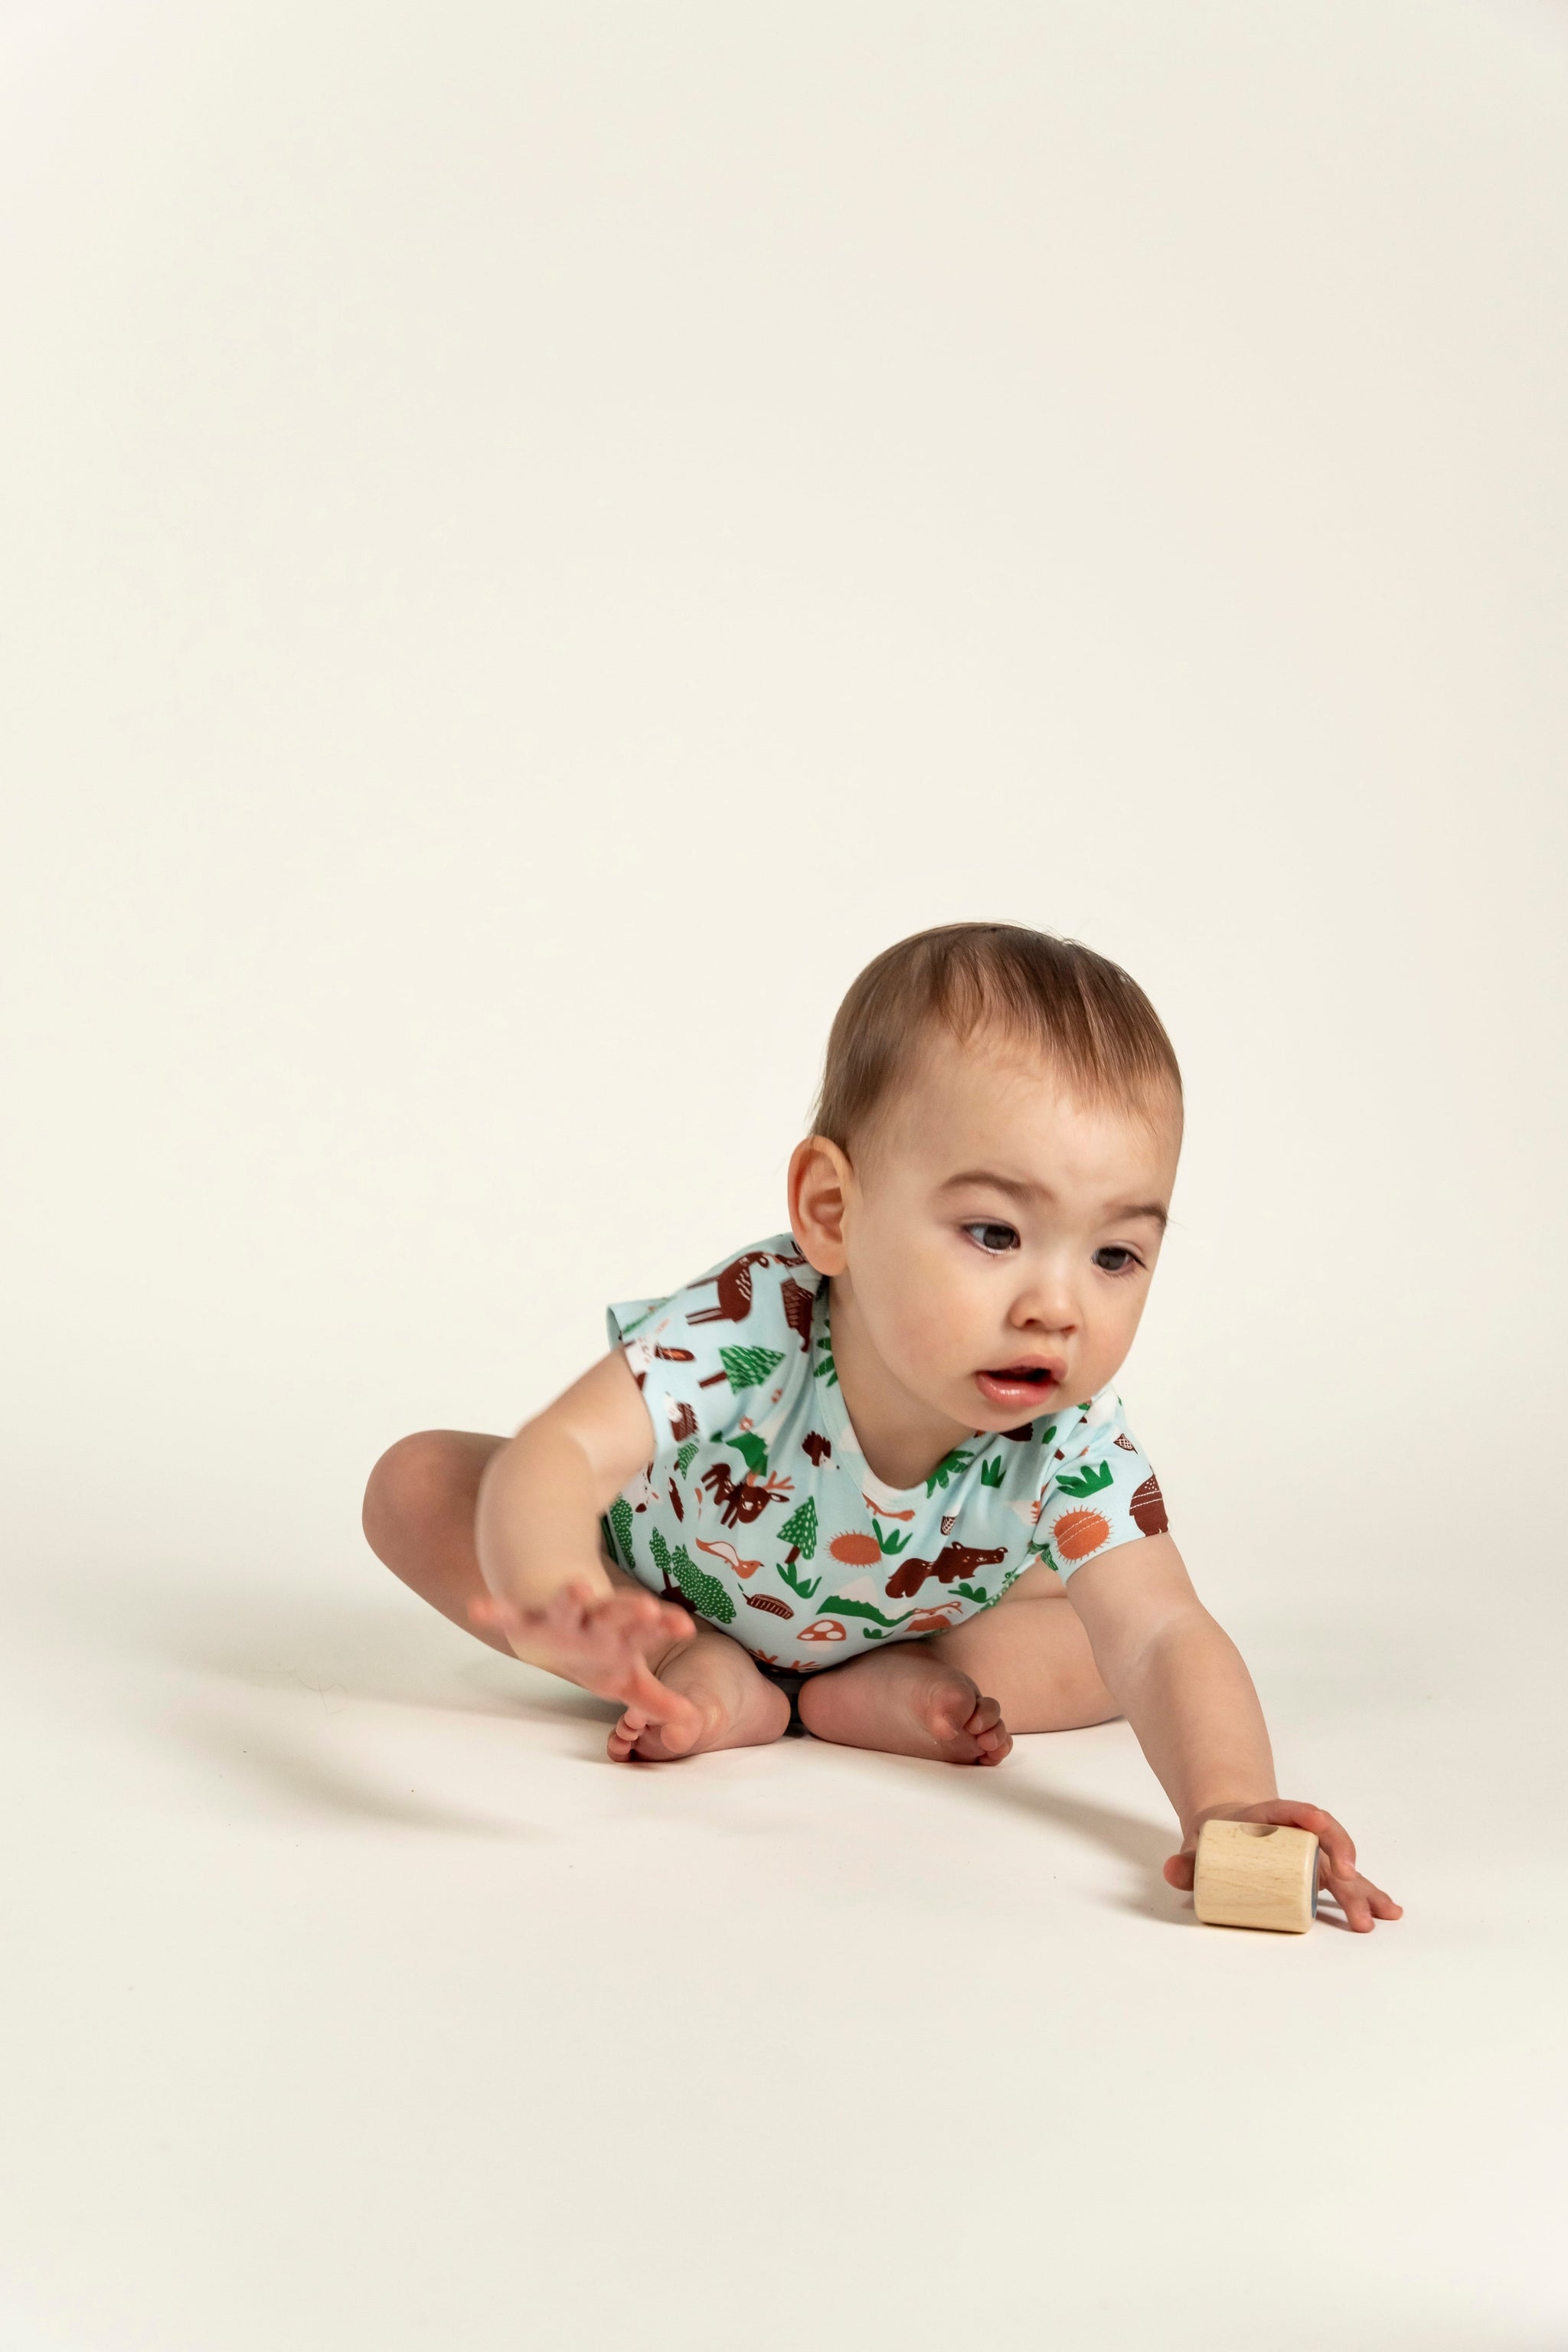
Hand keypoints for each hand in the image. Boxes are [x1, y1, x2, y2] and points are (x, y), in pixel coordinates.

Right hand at [470, 1577, 699, 1740]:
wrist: (557, 1621)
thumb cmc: (599, 1653)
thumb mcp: (627, 1678)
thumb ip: (656, 1700)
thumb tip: (691, 1721)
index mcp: (622, 1635)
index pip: (647, 1630)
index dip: (664, 1627)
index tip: (685, 1626)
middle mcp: (594, 1622)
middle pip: (615, 1613)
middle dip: (629, 1610)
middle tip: (646, 1606)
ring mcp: (562, 1617)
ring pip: (568, 1604)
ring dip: (572, 1597)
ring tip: (578, 1586)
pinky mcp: (528, 1617)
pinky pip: (509, 1615)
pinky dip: (495, 1612)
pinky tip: (478, 1607)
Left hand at [1163, 1798, 1403, 1932]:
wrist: (1230, 1832)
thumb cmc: (1217, 1839)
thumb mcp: (1199, 1847)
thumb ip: (1187, 1860)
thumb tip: (1171, 1871)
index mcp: (1269, 1817)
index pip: (1289, 1811)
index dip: (1305, 1814)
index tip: (1317, 1820)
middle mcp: (1298, 1834)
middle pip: (1324, 1842)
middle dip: (1341, 1860)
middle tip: (1349, 1883)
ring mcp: (1311, 1855)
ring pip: (1342, 1867)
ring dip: (1362, 1888)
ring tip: (1384, 1912)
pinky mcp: (1319, 1874)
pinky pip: (1347, 1884)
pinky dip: (1367, 1895)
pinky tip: (1389, 1911)